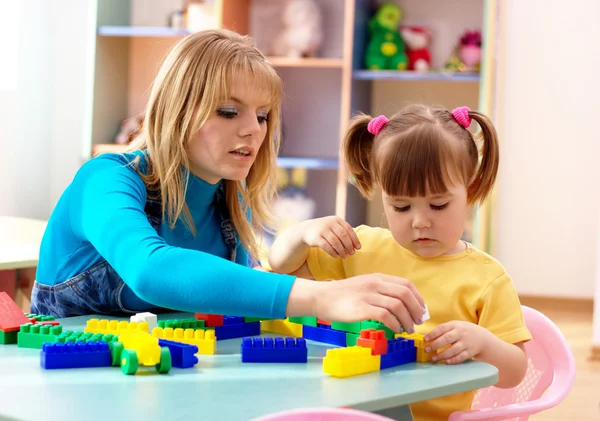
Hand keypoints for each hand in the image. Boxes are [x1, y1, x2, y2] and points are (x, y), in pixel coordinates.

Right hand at [299, 216, 360, 257]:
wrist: (307, 229)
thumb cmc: (325, 230)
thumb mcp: (334, 227)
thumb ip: (344, 233)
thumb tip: (357, 246)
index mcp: (336, 220)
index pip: (348, 229)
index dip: (355, 239)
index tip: (358, 248)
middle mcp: (330, 223)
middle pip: (343, 236)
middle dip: (349, 246)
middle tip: (352, 253)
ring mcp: (322, 230)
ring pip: (335, 242)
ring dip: (342, 250)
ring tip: (345, 256)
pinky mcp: (316, 238)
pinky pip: (327, 247)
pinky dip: (333, 252)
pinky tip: (336, 256)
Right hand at [311, 273, 426, 332]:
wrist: (322, 297)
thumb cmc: (343, 294)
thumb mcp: (364, 285)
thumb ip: (380, 291)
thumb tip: (400, 305)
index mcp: (378, 278)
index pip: (406, 284)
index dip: (418, 298)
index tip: (422, 310)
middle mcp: (375, 284)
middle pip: (405, 294)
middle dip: (416, 309)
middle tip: (418, 321)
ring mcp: (368, 295)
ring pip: (397, 305)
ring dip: (407, 319)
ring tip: (408, 328)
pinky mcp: (361, 308)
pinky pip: (385, 316)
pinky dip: (394, 324)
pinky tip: (395, 330)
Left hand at [424, 321, 493, 363]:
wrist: (482, 338)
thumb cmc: (463, 331)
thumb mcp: (455, 326)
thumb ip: (443, 330)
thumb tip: (427, 337)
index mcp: (455, 325)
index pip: (442, 328)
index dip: (432, 334)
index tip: (425, 340)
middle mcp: (460, 333)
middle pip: (447, 339)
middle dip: (435, 344)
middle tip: (427, 350)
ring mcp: (466, 343)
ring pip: (453, 350)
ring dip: (442, 355)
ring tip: (433, 358)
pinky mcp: (470, 352)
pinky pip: (461, 357)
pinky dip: (453, 360)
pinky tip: (446, 362)